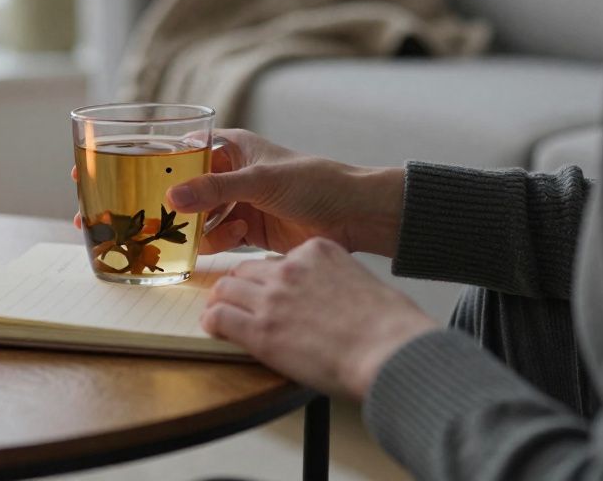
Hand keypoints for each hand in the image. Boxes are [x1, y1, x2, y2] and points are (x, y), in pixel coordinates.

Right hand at [165, 129, 404, 256]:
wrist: (352, 216)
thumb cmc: (313, 183)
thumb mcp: (260, 181)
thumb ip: (215, 189)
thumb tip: (172, 198)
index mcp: (230, 147)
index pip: (184, 151)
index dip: (162, 165)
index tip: (141, 183)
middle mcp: (229, 174)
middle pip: (185, 190)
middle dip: (174, 206)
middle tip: (159, 221)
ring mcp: (237, 203)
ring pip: (198, 218)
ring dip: (200, 228)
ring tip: (220, 230)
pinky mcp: (247, 231)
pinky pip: (217, 239)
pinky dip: (219, 242)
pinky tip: (239, 238)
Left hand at [203, 238, 436, 398]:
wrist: (388, 349)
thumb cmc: (389, 325)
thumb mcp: (363, 283)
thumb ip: (337, 282)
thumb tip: (330, 300)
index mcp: (317, 251)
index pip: (279, 259)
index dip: (271, 278)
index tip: (269, 289)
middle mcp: (289, 269)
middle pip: (246, 270)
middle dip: (240, 285)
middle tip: (236, 299)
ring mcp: (271, 298)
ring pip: (226, 289)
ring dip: (220, 301)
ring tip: (217, 312)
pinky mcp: (260, 330)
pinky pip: (220, 318)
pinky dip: (212, 323)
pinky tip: (213, 328)